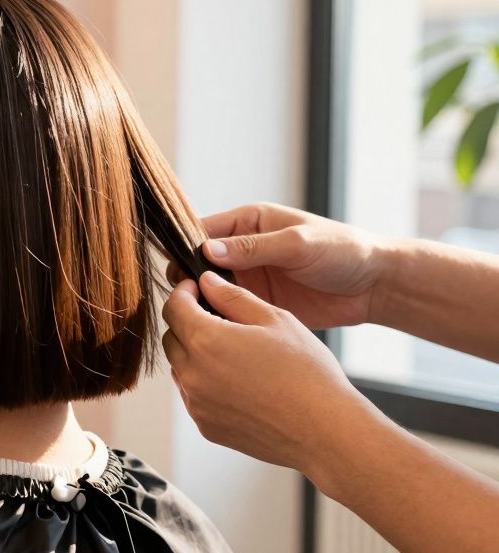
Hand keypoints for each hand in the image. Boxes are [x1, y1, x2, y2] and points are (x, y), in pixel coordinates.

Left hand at [161, 272, 379, 477]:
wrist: (325, 431)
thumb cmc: (307, 373)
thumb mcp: (275, 319)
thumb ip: (233, 296)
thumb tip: (206, 282)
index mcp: (206, 341)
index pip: (174, 307)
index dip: (183, 292)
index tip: (196, 289)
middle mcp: (193, 374)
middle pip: (172, 338)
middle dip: (187, 322)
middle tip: (218, 318)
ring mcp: (196, 404)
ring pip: (180, 368)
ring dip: (195, 354)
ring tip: (233, 352)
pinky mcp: (205, 426)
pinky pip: (193, 395)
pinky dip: (205, 383)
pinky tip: (238, 381)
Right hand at [170, 202, 388, 329]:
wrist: (375, 286)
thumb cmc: (342, 251)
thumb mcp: (297, 244)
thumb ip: (253, 248)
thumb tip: (207, 250)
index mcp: (249, 223)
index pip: (203, 231)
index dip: (185, 247)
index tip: (177, 269)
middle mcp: (243, 249)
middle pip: (200, 262)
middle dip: (189, 278)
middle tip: (186, 298)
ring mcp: (249, 278)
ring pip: (210, 289)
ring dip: (202, 300)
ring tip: (195, 317)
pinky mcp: (257, 304)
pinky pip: (228, 310)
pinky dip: (218, 319)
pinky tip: (213, 329)